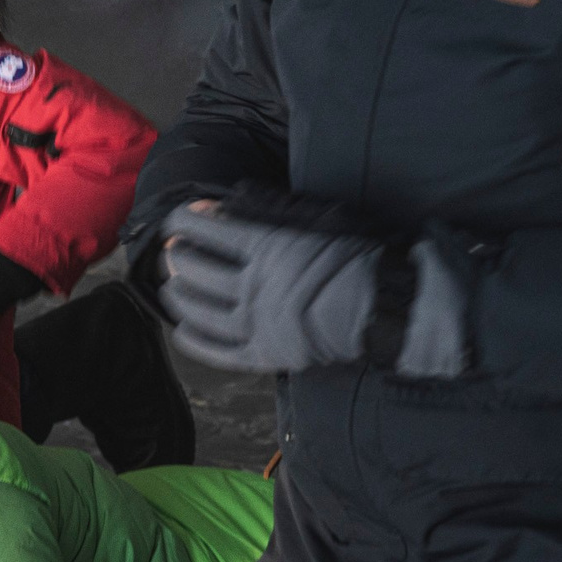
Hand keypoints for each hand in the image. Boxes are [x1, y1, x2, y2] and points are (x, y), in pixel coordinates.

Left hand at [161, 203, 382, 372]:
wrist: (386, 306)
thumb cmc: (354, 257)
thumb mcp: (312, 221)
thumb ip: (262, 212)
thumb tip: (213, 207)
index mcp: (267, 250)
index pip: (208, 231)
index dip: (185, 223)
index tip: (178, 220)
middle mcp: (255, 287)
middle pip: (197, 270)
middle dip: (179, 257)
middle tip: (175, 252)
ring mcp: (258, 324)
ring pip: (199, 310)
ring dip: (180, 296)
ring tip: (174, 287)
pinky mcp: (265, 355)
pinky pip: (219, 350)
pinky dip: (195, 340)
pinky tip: (182, 331)